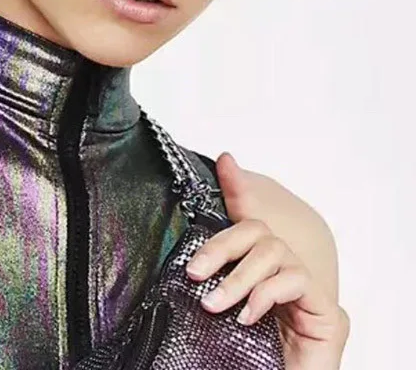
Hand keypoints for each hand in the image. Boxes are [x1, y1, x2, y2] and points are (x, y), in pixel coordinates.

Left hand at [185, 153, 349, 368]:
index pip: (244, 221)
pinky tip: (247, 315)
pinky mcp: (325, 309)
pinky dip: (266, 294)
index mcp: (256, 267)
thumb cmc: (254, 354)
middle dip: (220, 246)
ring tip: (214, 303)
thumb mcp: (222, 312)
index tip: (225, 161)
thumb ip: (213, 281)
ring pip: (271, 251)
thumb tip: (186, 262)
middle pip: (255, 230)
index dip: (237, 187)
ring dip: (238, 277)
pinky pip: (295, 279)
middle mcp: (282, 269)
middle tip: (193, 271)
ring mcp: (305, 286)